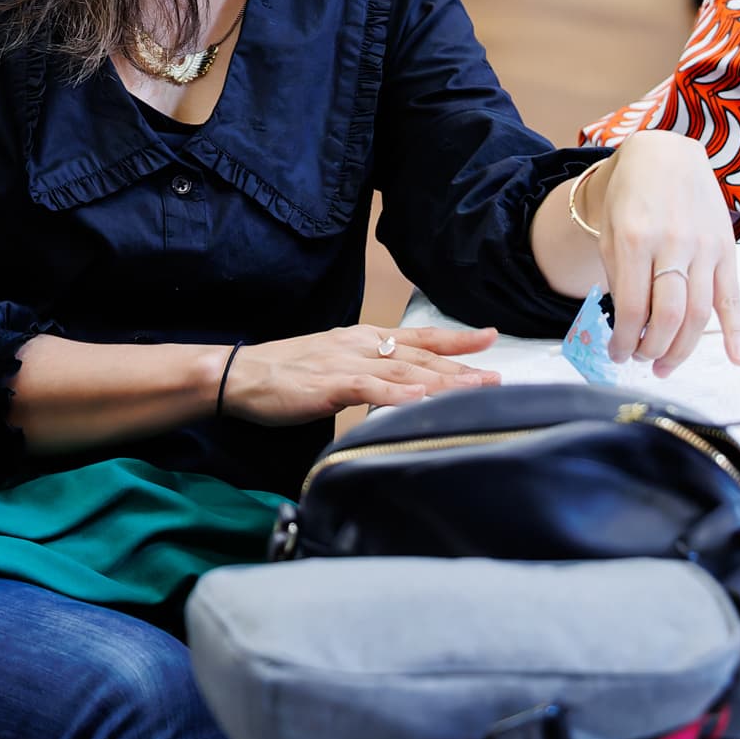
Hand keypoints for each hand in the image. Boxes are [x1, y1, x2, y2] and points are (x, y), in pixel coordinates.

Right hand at [219, 322, 500, 425]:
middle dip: (463, 367)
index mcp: (362, 339)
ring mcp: (347, 364)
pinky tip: (423, 401)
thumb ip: (366, 372)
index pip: (418, 337)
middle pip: (421, 356)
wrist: (241, 375)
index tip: (490, 337)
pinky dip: (400, 395)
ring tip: (478, 389)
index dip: (456, 339)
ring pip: (406, 372)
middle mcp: (361, 346)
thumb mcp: (332, 363)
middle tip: (499, 376)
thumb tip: (398, 385)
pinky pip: (371, 389)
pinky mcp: (331, 385)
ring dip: (445, 381)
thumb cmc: (283, 374)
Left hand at [577, 131, 739, 374]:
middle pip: (669, 315)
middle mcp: (674, 244)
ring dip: (683, 348)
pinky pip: (733, 297)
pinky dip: (737, 331)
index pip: (631, 307)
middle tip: (642, 361)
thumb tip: (629, 326)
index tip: (617, 354)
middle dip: (653, 349)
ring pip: (700, 313)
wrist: (666, 155)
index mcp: (636, 239)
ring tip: (665, 366)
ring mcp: (705, 247)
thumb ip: (618, 276)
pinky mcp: (727, 249)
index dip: (624, 340)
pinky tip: (737, 358)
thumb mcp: (610, 231)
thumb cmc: (631, 197)